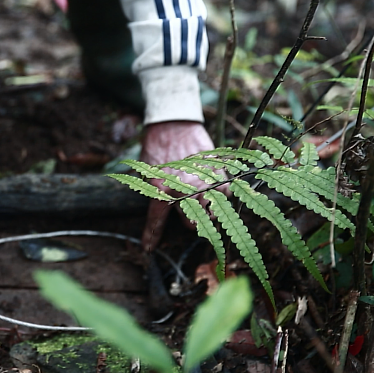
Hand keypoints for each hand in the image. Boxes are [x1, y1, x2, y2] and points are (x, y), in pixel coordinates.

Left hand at [140, 121, 222, 251]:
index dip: (151, 236)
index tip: (148, 249)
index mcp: (163, 189)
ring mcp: (205, 182)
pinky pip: (226, 194)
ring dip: (208, 210)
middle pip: (193, 225)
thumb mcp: (147, 171)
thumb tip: (160, 209)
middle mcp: (186, 189)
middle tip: (189, 214)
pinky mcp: (219, 173)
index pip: (157, 220)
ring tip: (203, 198)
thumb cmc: (157, 146)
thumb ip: (155, 192)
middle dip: (191, 223)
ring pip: (213, 212)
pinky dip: (221, 194)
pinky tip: (214, 187)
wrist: (174, 123)